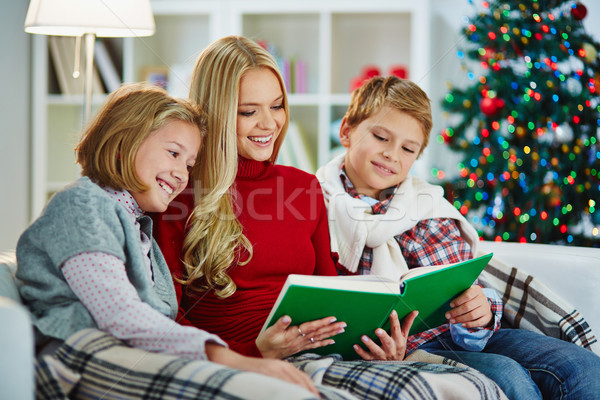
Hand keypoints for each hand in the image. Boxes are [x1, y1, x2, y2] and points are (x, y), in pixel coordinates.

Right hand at [205, 343, 320, 396]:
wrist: (235, 363)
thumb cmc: (254, 372)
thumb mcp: (271, 373)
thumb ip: (283, 380)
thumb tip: (295, 390)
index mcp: (285, 366)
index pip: (303, 378)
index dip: (312, 389)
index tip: (316, 397)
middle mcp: (282, 366)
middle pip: (301, 381)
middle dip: (309, 392)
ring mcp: (274, 369)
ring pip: (293, 382)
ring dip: (301, 392)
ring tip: (308, 399)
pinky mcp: (266, 372)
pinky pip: (281, 382)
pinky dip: (288, 390)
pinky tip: (293, 395)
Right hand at [256, 315, 346, 358]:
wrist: (265, 355)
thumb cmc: (267, 342)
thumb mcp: (270, 331)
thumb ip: (279, 324)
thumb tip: (287, 317)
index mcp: (293, 334)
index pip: (310, 327)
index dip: (322, 323)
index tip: (332, 318)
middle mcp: (300, 340)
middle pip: (318, 333)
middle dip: (331, 328)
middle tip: (343, 324)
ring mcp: (301, 344)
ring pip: (319, 339)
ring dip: (331, 334)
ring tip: (341, 330)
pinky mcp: (301, 347)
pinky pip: (315, 345)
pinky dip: (324, 343)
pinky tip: (332, 341)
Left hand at [353, 310, 417, 360]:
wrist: (396, 366)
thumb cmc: (398, 346)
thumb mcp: (404, 336)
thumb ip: (407, 323)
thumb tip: (415, 311)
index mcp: (398, 341)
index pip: (397, 329)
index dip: (395, 321)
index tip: (392, 312)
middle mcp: (391, 348)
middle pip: (387, 342)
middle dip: (382, 336)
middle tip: (377, 330)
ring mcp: (382, 355)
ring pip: (376, 350)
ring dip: (369, 344)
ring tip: (363, 337)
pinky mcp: (374, 359)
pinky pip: (367, 357)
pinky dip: (361, 352)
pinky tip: (355, 346)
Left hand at [446, 285, 492, 327]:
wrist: (482, 305)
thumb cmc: (468, 298)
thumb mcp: (464, 293)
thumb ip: (458, 295)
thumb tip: (446, 299)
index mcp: (476, 290)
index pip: (467, 295)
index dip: (458, 301)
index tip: (450, 305)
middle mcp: (482, 298)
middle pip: (468, 306)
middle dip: (456, 312)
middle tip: (447, 315)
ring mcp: (486, 308)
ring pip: (472, 315)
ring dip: (460, 319)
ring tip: (452, 321)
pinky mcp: (487, 317)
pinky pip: (478, 322)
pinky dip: (469, 324)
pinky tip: (462, 325)